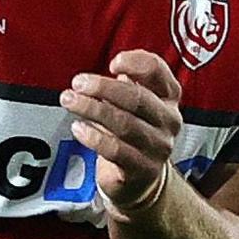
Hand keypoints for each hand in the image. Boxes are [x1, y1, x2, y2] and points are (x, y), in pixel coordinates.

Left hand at [61, 49, 182, 208]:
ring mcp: (158, 146)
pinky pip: (116, 150)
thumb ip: (127, 81)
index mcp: (168, 96)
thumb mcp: (134, 101)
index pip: (158, 71)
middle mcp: (169, 120)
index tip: (113, 63)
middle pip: (137, 98)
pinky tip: (78, 128)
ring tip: (70, 101)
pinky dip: (94, 137)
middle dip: (104, 88)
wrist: (139, 176)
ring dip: (92, 109)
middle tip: (78, 83)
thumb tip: (113, 66)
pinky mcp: (143, 168)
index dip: (135, 62)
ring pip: (124, 124)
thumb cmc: (133, 129)